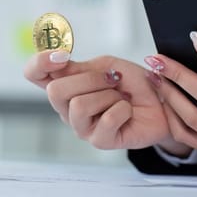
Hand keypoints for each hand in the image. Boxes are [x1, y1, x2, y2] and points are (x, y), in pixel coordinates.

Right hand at [24, 50, 175, 149]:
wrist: (162, 102)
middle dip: (90, 79)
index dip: (40, 62)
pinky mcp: (99, 141)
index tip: (62, 56)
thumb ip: (80, 68)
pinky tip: (127, 111)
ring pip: (79, 106)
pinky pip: (106, 119)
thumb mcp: (107, 66)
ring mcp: (81, 127)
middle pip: (55, 91)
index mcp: (66, 85)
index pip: (34, 73)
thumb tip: (59, 62)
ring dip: (108, 95)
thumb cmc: (134, 84)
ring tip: (121, 97)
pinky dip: (123, 108)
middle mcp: (67, 107)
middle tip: (112, 80)